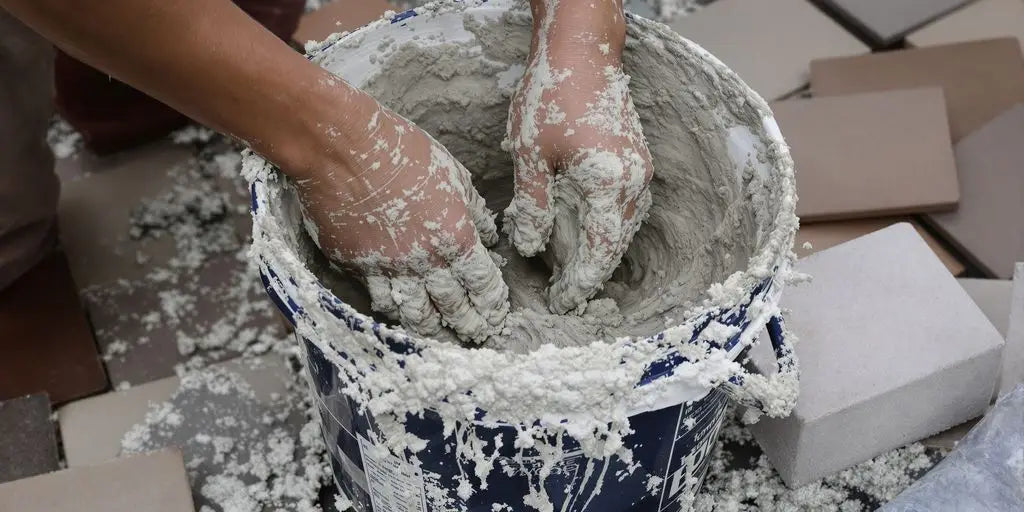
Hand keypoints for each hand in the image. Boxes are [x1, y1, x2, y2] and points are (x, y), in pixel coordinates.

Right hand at [295, 92, 509, 342]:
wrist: (341, 149)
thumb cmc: (401, 151)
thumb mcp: (452, 173)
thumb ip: (472, 208)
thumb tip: (486, 232)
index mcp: (454, 238)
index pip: (480, 284)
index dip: (491, 303)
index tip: (495, 313)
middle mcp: (423, 263)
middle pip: (450, 307)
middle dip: (467, 324)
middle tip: (474, 335)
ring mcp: (386, 269)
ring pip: (412, 313)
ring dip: (429, 328)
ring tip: (439, 335)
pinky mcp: (355, 266)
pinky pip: (376, 297)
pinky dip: (390, 310)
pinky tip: (397, 313)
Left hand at [505, 0, 653, 313]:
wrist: (583, 49)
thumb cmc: (553, 94)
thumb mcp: (531, 155)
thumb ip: (534, 206)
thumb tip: (532, 247)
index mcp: (610, 183)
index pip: (599, 251)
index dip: (580, 282)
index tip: (561, 304)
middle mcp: (634, 182)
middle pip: (617, 244)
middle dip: (592, 273)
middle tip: (564, 297)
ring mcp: (640, 169)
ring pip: (624, 227)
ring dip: (602, 252)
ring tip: (573, 273)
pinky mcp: (636, 159)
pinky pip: (626, 207)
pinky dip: (608, 228)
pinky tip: (586, 234)